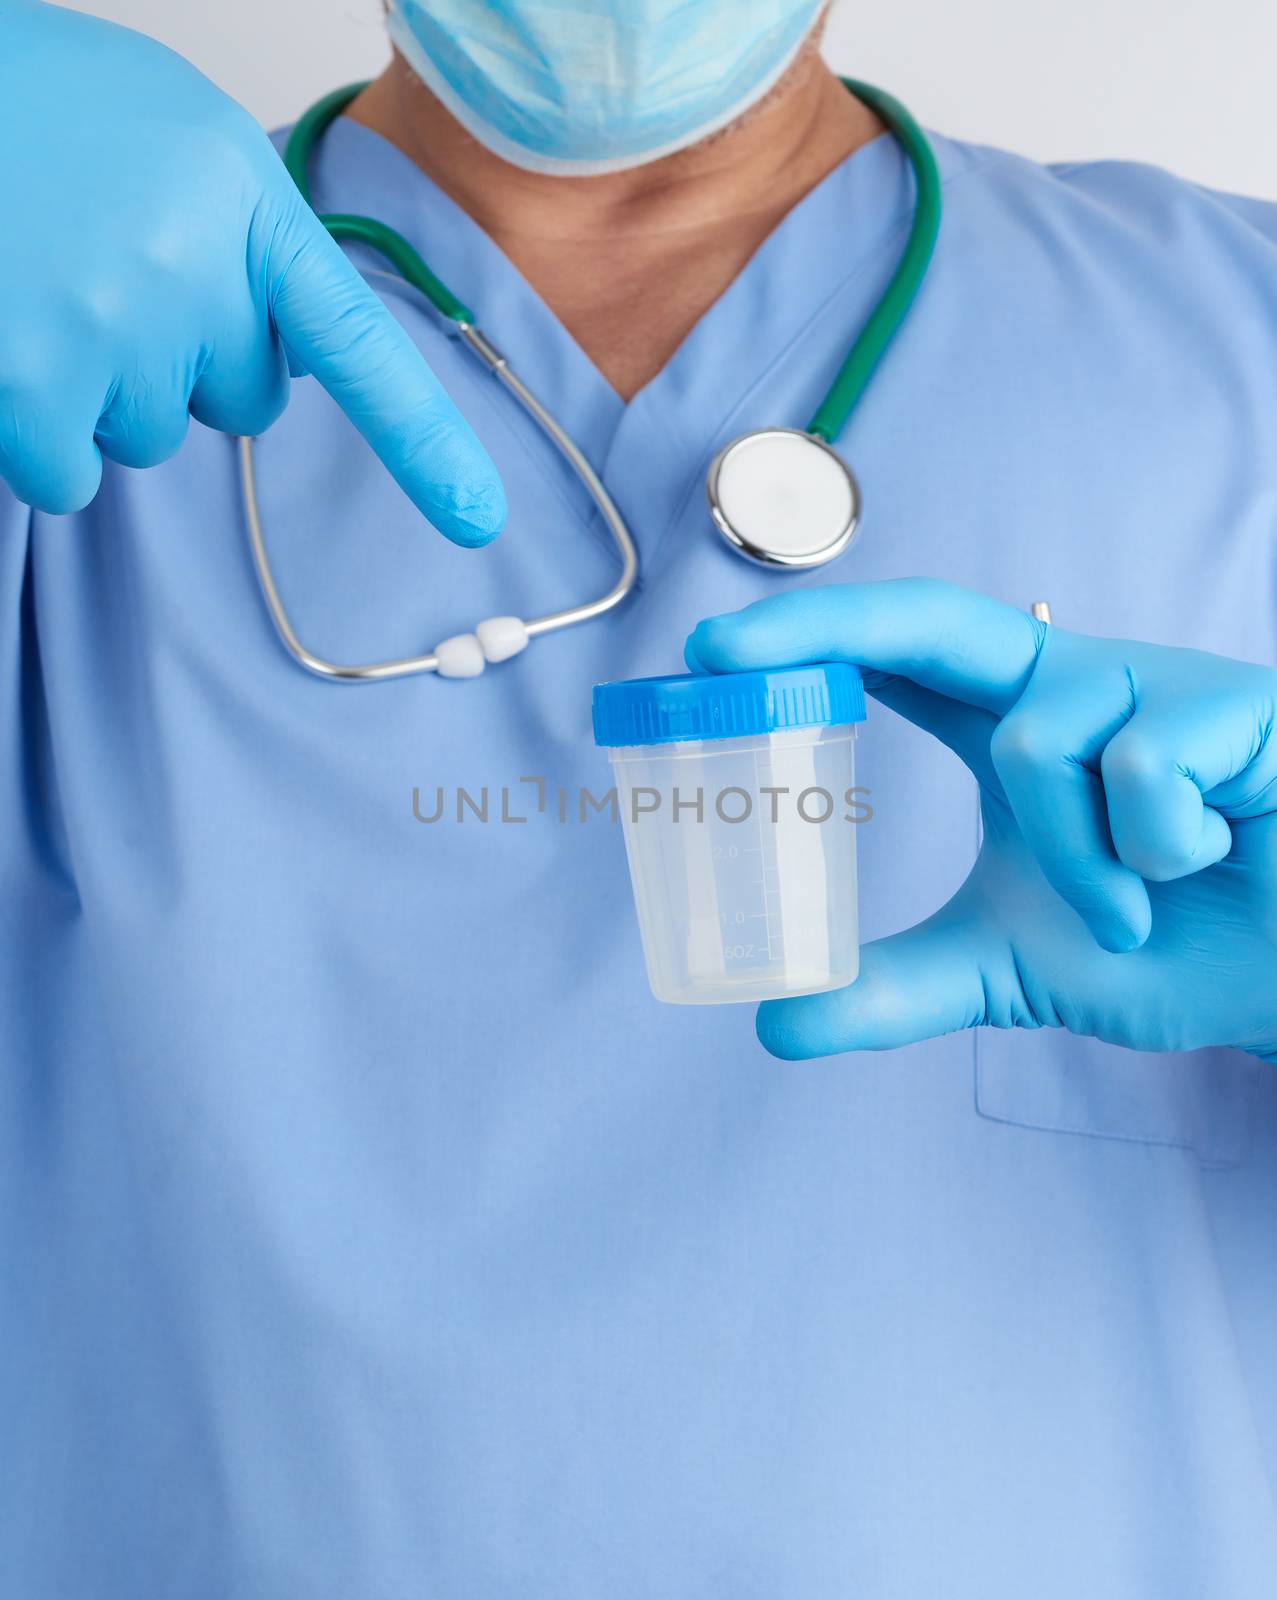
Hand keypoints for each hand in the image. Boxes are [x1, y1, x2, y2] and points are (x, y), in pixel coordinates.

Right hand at [0, 2, 504, 543]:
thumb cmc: (26, 110)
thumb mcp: (168, 142)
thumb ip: (238, 240)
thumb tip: (276, 358)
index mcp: (237, 198)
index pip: (354, 343)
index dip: (423, 443)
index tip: (478, 518)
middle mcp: (190, 269)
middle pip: (238, 399)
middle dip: (180, 358)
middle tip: (98, 271)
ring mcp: (107, 332)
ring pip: (146, 438)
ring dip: (96, 387)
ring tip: (34, 284)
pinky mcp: (27, 388)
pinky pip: (69, 477)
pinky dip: (34, 437)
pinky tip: (6, 345)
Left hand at [687, 579, 1276, 1061]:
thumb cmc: (1170, 944)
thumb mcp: (1010, 965)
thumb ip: (899, 987)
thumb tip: (774, 1024)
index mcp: (1021, 723)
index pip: (901, 655)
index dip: (810, 638)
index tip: (705, 656)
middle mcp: (1078, 683)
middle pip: (936, 617)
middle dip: (822, 625)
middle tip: (718, 652)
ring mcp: (1158, 683)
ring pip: (1038, 746)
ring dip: (1077, 866)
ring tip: (1136, 905)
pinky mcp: (1239, 705)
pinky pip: (1145, 771)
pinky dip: (1157, 854)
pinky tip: (1211, 859)